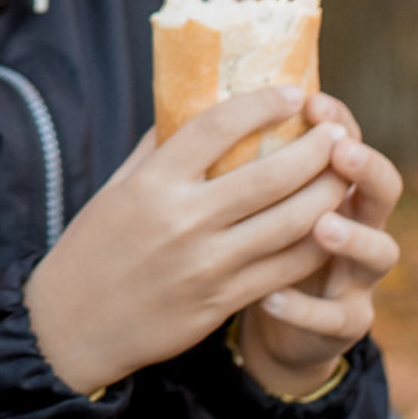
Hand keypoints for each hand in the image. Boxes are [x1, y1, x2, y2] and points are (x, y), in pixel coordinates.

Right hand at [23, 89, 354, 397]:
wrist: (72, 326)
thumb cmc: (93, 247)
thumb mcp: (117, 189)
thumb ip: (158, 149)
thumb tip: (198, 103)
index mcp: (152, 183)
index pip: (216, 127)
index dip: (262, 105)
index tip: (294, 92)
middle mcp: (182, 220)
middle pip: (271, 175)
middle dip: (317, 149)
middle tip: (339, 131)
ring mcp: (206, 265)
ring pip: (292, 223)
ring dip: (329, 192)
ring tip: (345, 172)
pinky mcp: (221, 302)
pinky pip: (285, 268)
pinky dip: (317, 242)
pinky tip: (331, 224)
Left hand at [233, 92, 401, 397]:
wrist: (277, 324)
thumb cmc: (254, 243)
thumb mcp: (250, 200)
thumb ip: (235, 159)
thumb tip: (185, 100)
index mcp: (334, 185)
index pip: (350, 142)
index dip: (338, 122)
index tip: (311, 100)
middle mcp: (358, 224)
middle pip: (381, 189)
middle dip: (363, 166)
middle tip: (340, 148)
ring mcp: (357, 276)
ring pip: (379, 252)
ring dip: (351, 237)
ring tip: (323, 226)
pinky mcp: (345, 322)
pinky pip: (336, 318)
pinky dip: (304, 309)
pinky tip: (270, 299)